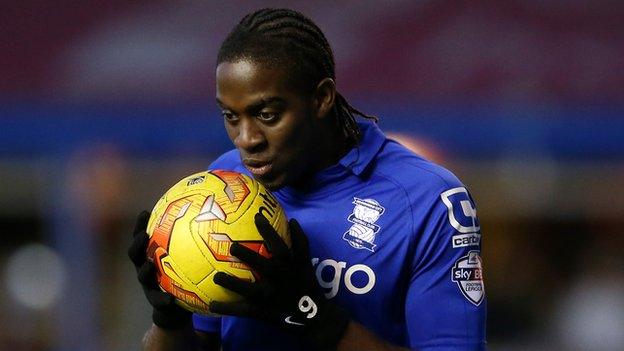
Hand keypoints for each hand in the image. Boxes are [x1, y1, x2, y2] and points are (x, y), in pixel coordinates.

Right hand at [127, 211, 190, 328]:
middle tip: (143, 235)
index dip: (140, 226)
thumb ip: (192, 242)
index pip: (142, 238)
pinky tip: (170, 299)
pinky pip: (158, 301)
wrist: (177, 309)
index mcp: (151, 255)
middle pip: (135, 254)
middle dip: (137, 244)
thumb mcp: (187, 260)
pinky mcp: (156, 302)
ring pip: (142, 276)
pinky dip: (163, 299)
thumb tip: (209, 218)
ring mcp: (148, 285)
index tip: (145, 212)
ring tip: (149, 266)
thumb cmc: (183, 278)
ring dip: (144, 271)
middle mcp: (146, 268)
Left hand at [210, 214, 349, 348]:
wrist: (315, 316)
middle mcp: (279, 279)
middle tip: (232, 246)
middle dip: (247, 255)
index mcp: (289, 265)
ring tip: (216, 277)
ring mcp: (270, 296)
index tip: (256, 217)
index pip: (279, 244)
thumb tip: (293, 220)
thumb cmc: (308, 285)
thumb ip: (300, 241)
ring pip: (248, 289)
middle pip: (261, 265)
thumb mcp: (307, 262)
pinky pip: (242, 310)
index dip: (268, 230)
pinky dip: (227, 307)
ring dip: (231, 283)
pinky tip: (211, 304)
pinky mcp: (263, 311)